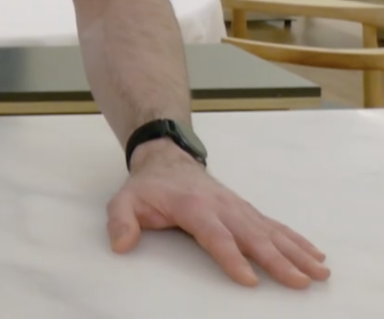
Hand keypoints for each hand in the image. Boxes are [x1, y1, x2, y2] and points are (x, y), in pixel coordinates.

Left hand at [109, 141, 329, 287]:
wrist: (168, 158)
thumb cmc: (148, 187)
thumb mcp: (125, 200)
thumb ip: (120, 221)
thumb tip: (120, 245)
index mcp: (193, 206)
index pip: (215, 235)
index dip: (231, 257)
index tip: (249, 279)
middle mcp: (222, 207)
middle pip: (253, 236)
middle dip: (278, 261)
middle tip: (300, 281)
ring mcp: (238, 209)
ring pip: (271, 232)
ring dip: (297, 253)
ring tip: (320, 273)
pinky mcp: (247, 211)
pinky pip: (276, 227)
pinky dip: (298, 242)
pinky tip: (316, 256)